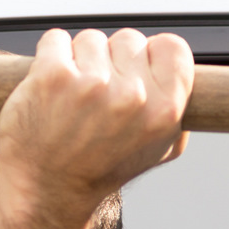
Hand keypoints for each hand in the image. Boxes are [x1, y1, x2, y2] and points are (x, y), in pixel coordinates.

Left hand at [0, 28, 192, 228]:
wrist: (46, 188)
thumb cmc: (99, 168)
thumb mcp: (156, 149)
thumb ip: (176, 111)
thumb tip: (181, 75)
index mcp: (165, 109)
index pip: (171, 46)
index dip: (150, 55)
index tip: (132, 72)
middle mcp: (132, 95)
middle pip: (128, 40)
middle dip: (111, 60)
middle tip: (94, 95)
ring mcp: (91, 84)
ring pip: (90, 39)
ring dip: (78, 60)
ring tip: (70, 96)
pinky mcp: (51, 77)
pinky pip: (55, 39)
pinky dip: (50, 55)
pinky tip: (48, 84)